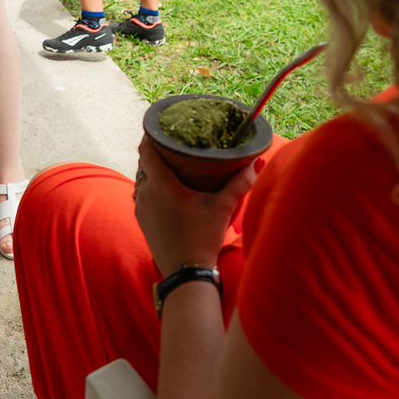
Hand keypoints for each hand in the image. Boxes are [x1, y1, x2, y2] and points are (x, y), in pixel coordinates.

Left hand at [133, 136, 258, 275]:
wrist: (185, 273)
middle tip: (174, 143)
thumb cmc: (202, 238)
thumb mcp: (223, 207)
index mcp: (162, 185)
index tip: (160, 125)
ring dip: (154, 170)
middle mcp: (146, 193)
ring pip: (143, 179)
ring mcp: (141, 208)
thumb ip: (240, 183)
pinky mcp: (142, 220)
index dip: (151, 134)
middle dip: (157, 151)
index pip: (146, 149)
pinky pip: (143, 195)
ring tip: (171, 163)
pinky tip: (167, 189)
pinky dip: (152, 187)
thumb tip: (257, 162)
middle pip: (145, 162)